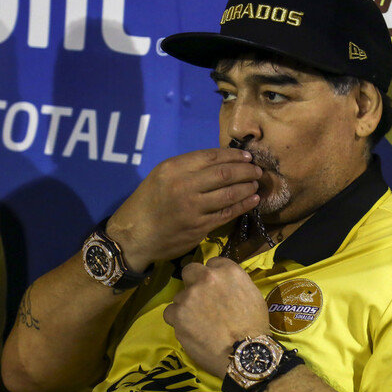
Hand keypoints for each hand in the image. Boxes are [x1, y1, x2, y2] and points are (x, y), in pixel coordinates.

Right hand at [107, 148, 261, 270]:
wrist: (133, 235)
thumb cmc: (148, 202)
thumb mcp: (162, 176)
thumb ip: (188, 167)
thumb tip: (222, 161)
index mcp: (174, 168)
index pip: (212, 156)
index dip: (234, 155)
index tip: (248, 156)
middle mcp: (184, 185)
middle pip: (225, 173)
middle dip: (246, 170)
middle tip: (257, 169)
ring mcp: (193, 208)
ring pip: (229, 194)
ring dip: (247, 187)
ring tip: (256, 183)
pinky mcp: (199, 226)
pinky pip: (227, 213)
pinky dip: (243, 205)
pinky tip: (252, 200)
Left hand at [162, 257, 270, 377]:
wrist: (244, 352)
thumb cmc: (254, 325)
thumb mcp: (252, 295)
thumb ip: (234, 284)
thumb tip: (224, 287)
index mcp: (228, 271)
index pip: (213, 262)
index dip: (214, 274)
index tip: (216, 286)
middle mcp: (206, 278)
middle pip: (190, 271)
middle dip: (194, 281)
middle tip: (201, 298)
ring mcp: (189, 296)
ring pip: (180, 295)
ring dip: (187, 304)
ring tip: (198, 321)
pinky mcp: (177, 315)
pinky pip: (171, 312)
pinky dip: (178, 320)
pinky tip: (190, 329)